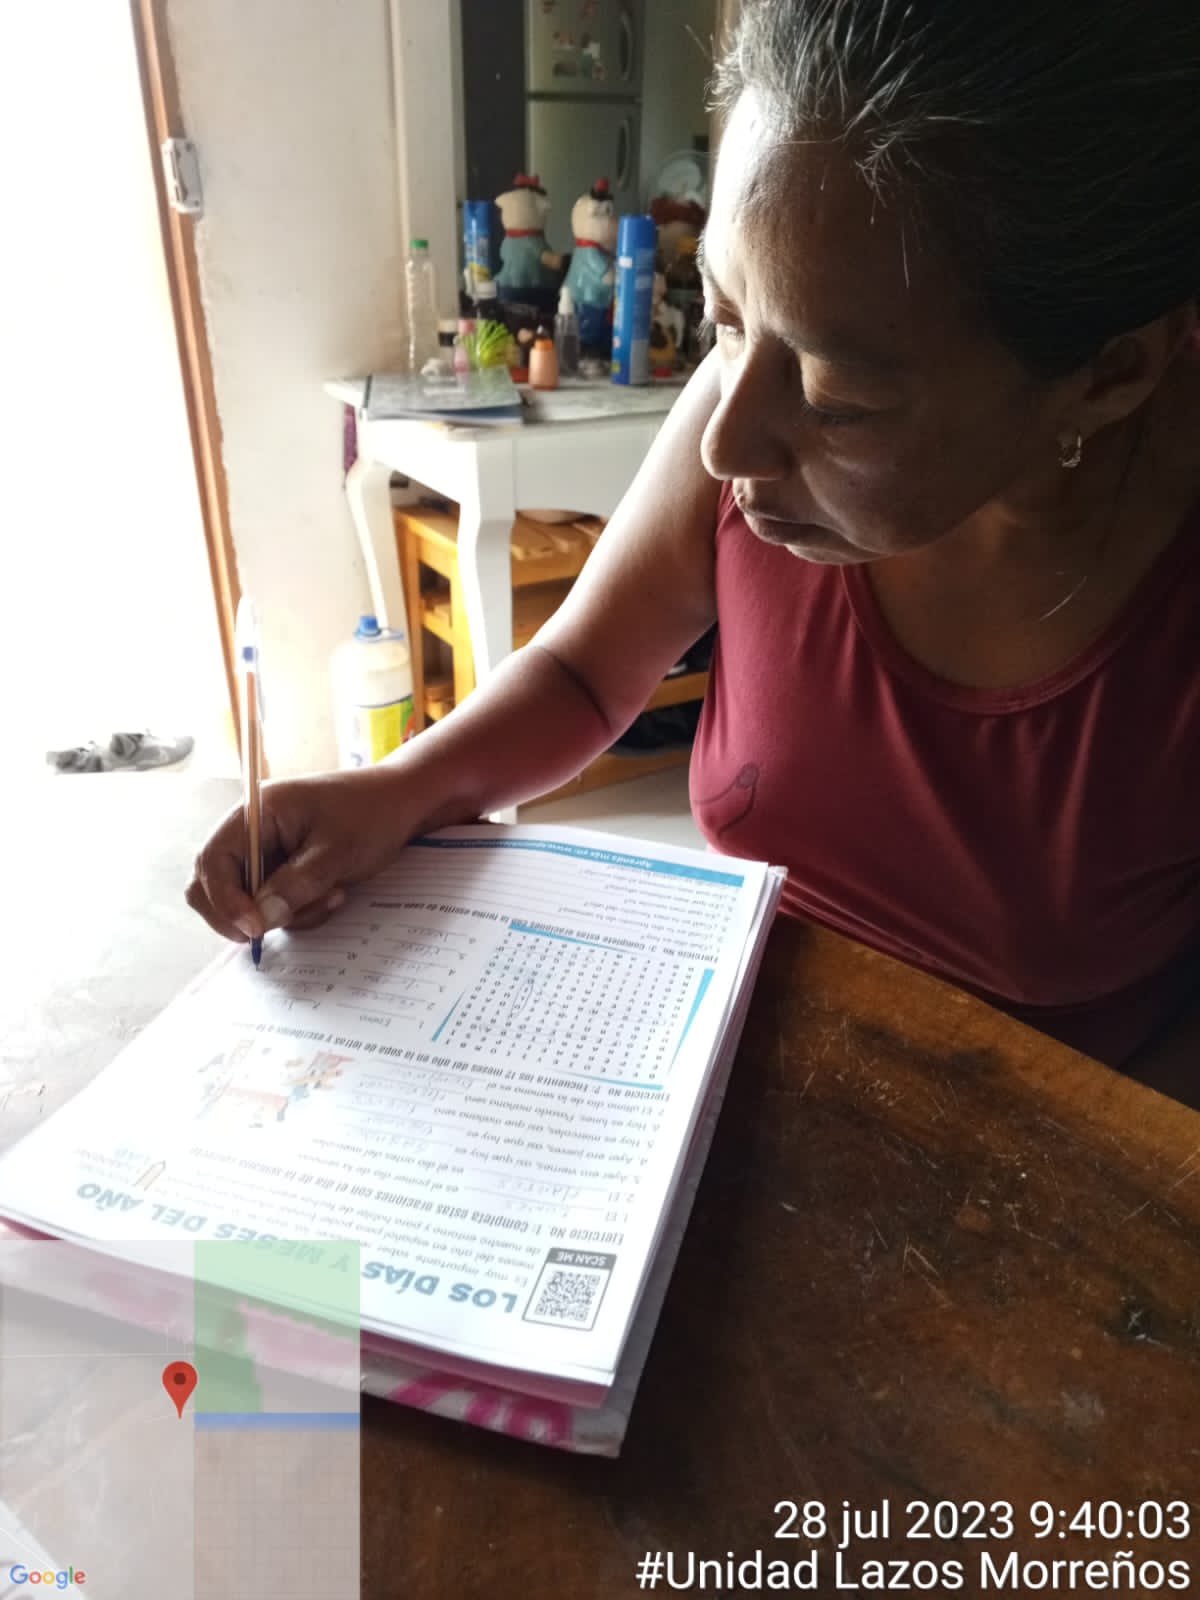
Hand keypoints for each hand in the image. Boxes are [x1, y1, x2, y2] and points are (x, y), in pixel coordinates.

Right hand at [186, 768, 416, 942]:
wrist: (402, 806)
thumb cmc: (371, 815)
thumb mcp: (336, 851)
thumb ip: (296, 885)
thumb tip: (259, 919)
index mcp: (255, 814)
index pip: (213, 862)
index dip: (225, 900)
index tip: (254, 928)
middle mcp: (252, 835)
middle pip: (216, 887)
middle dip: (250, 913)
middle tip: (285, 922)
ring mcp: (267, 855)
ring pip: (250, 904)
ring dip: (288, 912)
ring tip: (333, 895)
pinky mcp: (284, 873)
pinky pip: (276, 907)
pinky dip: (302, 911)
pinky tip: (335, 893)